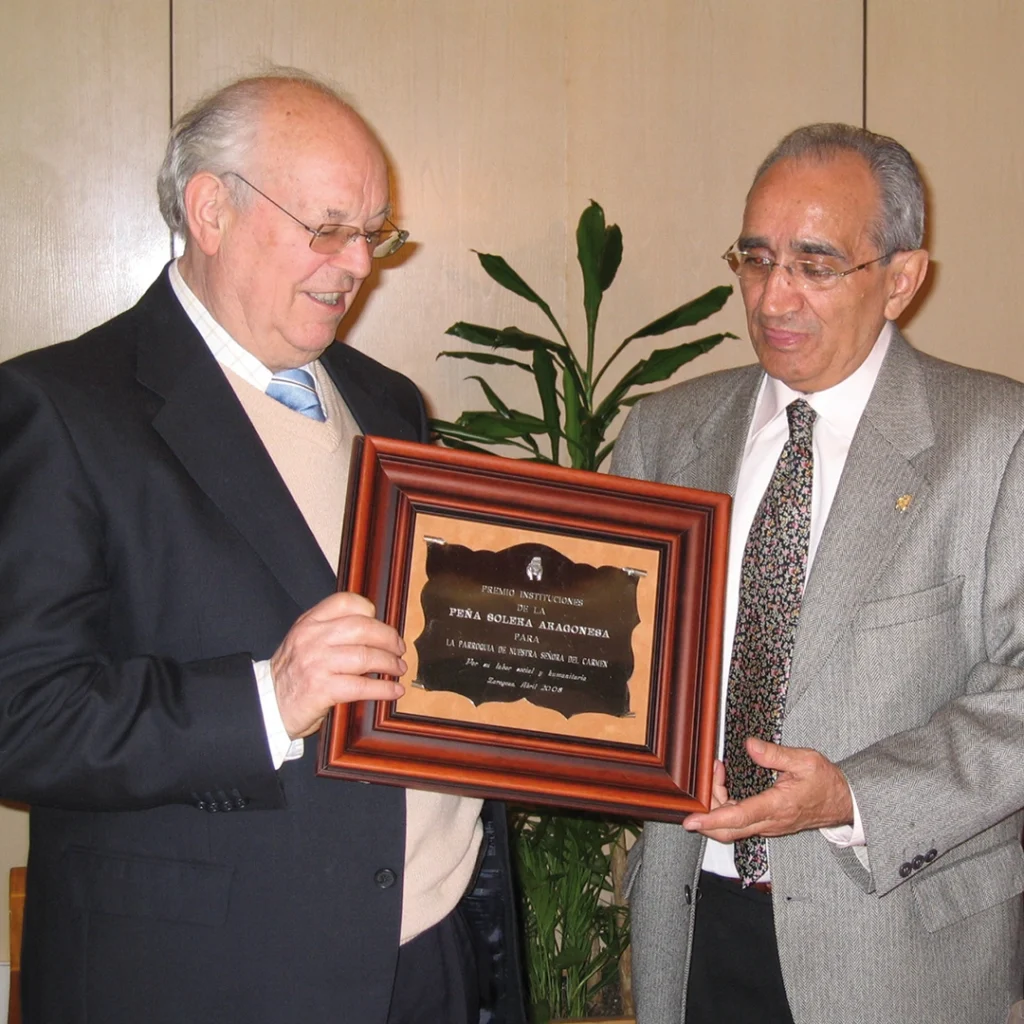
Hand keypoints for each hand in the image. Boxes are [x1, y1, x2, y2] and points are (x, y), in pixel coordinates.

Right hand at [271, 592, 406, 738]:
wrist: (267, 706)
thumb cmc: (292, 675)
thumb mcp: (303, 642)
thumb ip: (330, 631)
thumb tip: (373, 628)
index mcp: (309, 622)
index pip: (346, 602)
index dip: (370, 611)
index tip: (382, 625)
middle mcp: (312, 638)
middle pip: (363, 627)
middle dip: (389, 638)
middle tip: (399, 649)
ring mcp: (316, 663)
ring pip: (366, 656)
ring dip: (390, 663)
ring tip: (398, 669)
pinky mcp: (322, 689)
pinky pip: (362, 685)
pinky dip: (384, 689)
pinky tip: (393, 691)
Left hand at [682, 738, 853, 841]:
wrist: (843, 802)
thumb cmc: (826, 782)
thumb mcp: (805, 760)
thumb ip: (775, 754)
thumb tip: (751, 746)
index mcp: (777, 807)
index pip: (738, 817)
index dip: (712, 819)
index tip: (692, 819)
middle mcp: (770, 822)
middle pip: (727, 830)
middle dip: (705, 816)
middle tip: (697, 789)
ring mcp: (768, 826)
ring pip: (732, 827)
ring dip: (716, 806)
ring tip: (717, 773)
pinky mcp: (767, 824)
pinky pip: (740, 823)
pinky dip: (725, 808)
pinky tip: (724, 786)